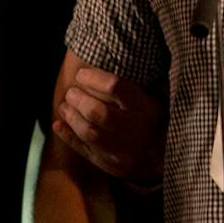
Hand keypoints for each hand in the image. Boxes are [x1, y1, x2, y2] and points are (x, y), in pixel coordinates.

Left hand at [52, 66, 163, 183]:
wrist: (165, 158)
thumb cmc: (152, 119)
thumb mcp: (154, 98)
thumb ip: (134, 83)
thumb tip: (108, 56)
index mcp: (148, 108)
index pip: (116, 87)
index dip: (93, 78)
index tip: (81, 74)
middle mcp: (138, 131)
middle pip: (98, 112)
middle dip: (79, 100)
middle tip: (71, 92)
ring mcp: (125, 152)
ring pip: (90, 133)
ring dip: (71, 117)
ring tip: (65, 106)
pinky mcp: (113, 166)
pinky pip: (85, 151)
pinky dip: (68, 136)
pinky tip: (58, 124)